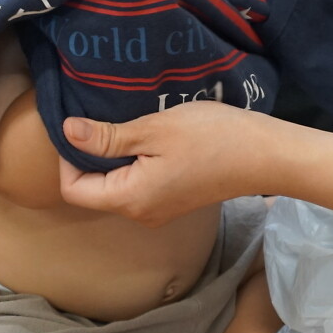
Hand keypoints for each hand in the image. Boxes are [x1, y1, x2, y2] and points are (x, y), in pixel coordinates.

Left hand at [56, 101, 274, 224]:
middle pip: (93, 189)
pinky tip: (146, 136)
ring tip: (124, 124)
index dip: (67, 158)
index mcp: (130, 199)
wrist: (266, 155)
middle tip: (99, 118)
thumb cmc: (212, 138)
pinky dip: (133, 162)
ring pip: (116, 185)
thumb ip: (107, 137)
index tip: (79, 125)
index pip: (73, 190)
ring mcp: (159, 210)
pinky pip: (138, 184)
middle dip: (88, 156)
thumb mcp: (153, 130)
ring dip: (113, 156)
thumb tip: (67, 132)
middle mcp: (140, 213)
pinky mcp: (173, 200)